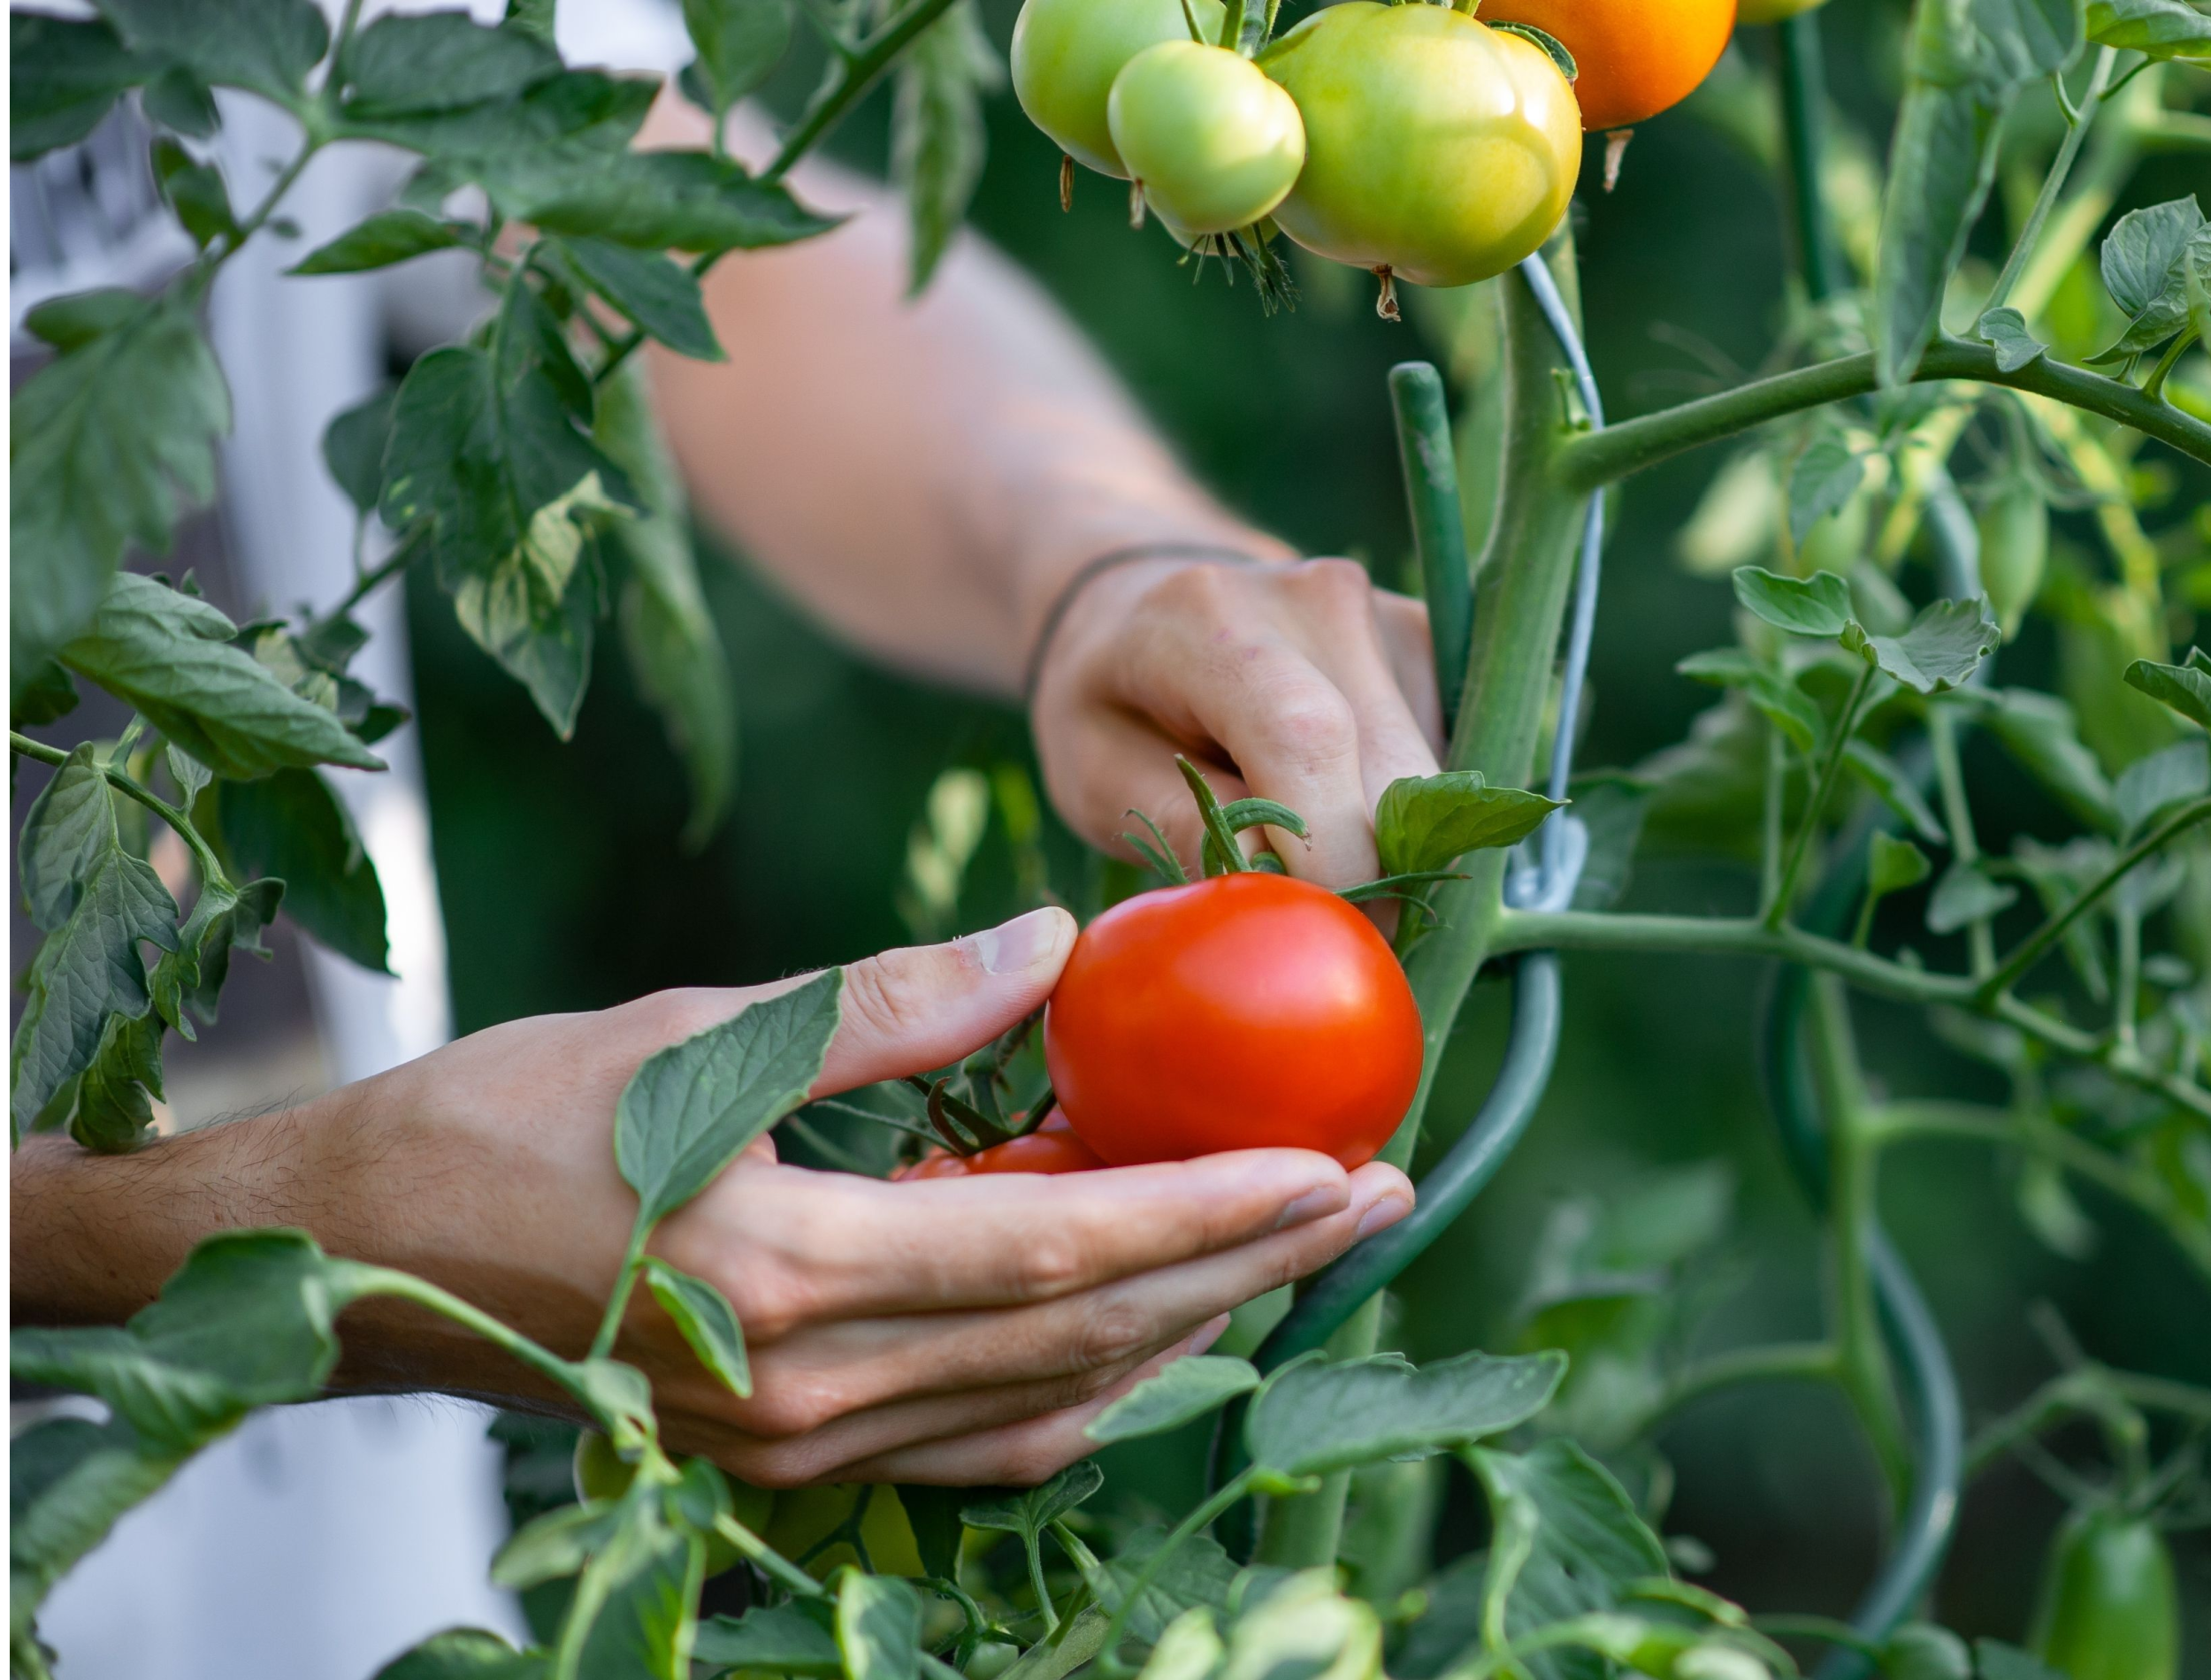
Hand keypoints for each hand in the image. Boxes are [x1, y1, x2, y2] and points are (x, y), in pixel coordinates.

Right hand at [11, 909, 1411, 1485]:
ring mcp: (803, 1447)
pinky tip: (1143, 1307)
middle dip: (1251, 1270)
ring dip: (1187, 1323)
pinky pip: (985, 1430)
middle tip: (1377, 1198)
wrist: (355, 1260)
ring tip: (1288, 1244)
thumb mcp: (697, 1029)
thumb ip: (893, 1001)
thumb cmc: (504, 1120)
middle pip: (1091, 1334)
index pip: (1063, 1243)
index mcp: (792, 1270)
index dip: (1214, 1207)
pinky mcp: (790, 1456)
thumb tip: (1057, 944)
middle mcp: (815, 1389)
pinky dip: (1084, 1368)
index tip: (1338, 1163)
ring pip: (1054, 1395)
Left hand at [1030, 556, 1443, 888]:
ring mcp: (1385, 612)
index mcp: (1210, 620)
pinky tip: (1341, 806)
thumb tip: (1284, 884)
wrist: (1145, 604)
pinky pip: (1449, 759)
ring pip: (1436, 777)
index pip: (1307, 739)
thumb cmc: (1111, 704)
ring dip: (1392, 844)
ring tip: (1308, 849)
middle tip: (1320, 928)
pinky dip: (1408, 811)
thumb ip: (1181, 827)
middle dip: (1375, 875)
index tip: (1321, 932)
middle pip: (1394, 771)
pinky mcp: (1431, 638)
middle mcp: (1317, 598)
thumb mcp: (1095, 778)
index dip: (1331, 854)